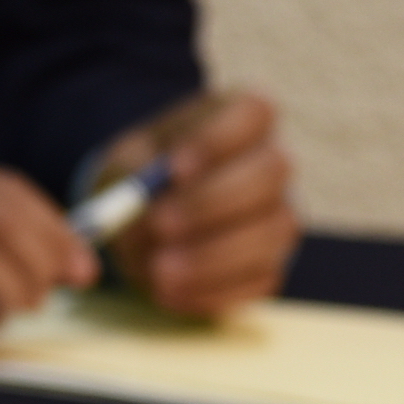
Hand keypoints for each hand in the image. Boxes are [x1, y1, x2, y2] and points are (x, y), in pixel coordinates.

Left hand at [92, 88, 297, 322]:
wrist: (137, 216)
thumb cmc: (138, 174)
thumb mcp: (126, 163)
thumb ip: (135, 178)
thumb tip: (148, 213)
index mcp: (239, 119)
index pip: (254, 111)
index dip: (219, 139)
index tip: (173, 168)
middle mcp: (270, 165)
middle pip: (271, 171)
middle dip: (214, 201)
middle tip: (160, 223)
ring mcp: (277, 216)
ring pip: (272, 231)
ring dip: (214, 255)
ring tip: (159, 269)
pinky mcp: (271, 264)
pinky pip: (260, 279)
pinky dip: (216, 289)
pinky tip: (171, 292)